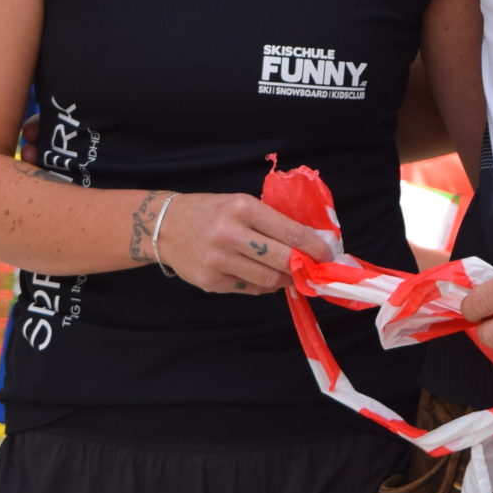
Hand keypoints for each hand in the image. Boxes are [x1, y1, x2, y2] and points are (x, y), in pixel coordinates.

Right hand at [152, 192, 333, 293]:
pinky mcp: (212, 282)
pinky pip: (250, 288)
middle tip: (315, 269)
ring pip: (268, 280)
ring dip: (285, 279)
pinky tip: (262, 274)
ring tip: (290, 273)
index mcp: (243, 208)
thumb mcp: (240, 203)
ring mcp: (219, 261)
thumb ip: (271, 222)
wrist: (165, 226)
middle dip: (304, 267)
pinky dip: (263, 284)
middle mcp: (230, 234)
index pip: (290, 232)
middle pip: (282, 260)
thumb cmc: (211, 212)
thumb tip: (309, 244)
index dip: (314, 247)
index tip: (327, 255)